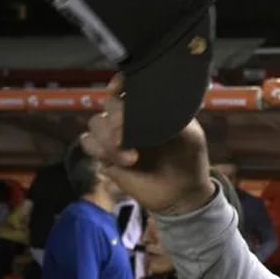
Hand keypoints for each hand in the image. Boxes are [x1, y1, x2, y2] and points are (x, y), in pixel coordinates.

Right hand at [80, 74, 214, 214]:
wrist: (183, 194)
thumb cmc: (190, 159)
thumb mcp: (191, 135)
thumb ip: (173, 117)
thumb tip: (147, 107)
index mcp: (150, 108)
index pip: (128, 87)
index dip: (119, 84)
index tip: (117, 90)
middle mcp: (131, 118)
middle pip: (108, 104)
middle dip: (114, 119)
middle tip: (126, 138)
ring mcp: (116, 137)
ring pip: (95, 124)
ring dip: (107, 139)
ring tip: (130, 159)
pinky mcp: (106, 156)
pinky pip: (89, 144)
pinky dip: (99, 150)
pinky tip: (121, 163)